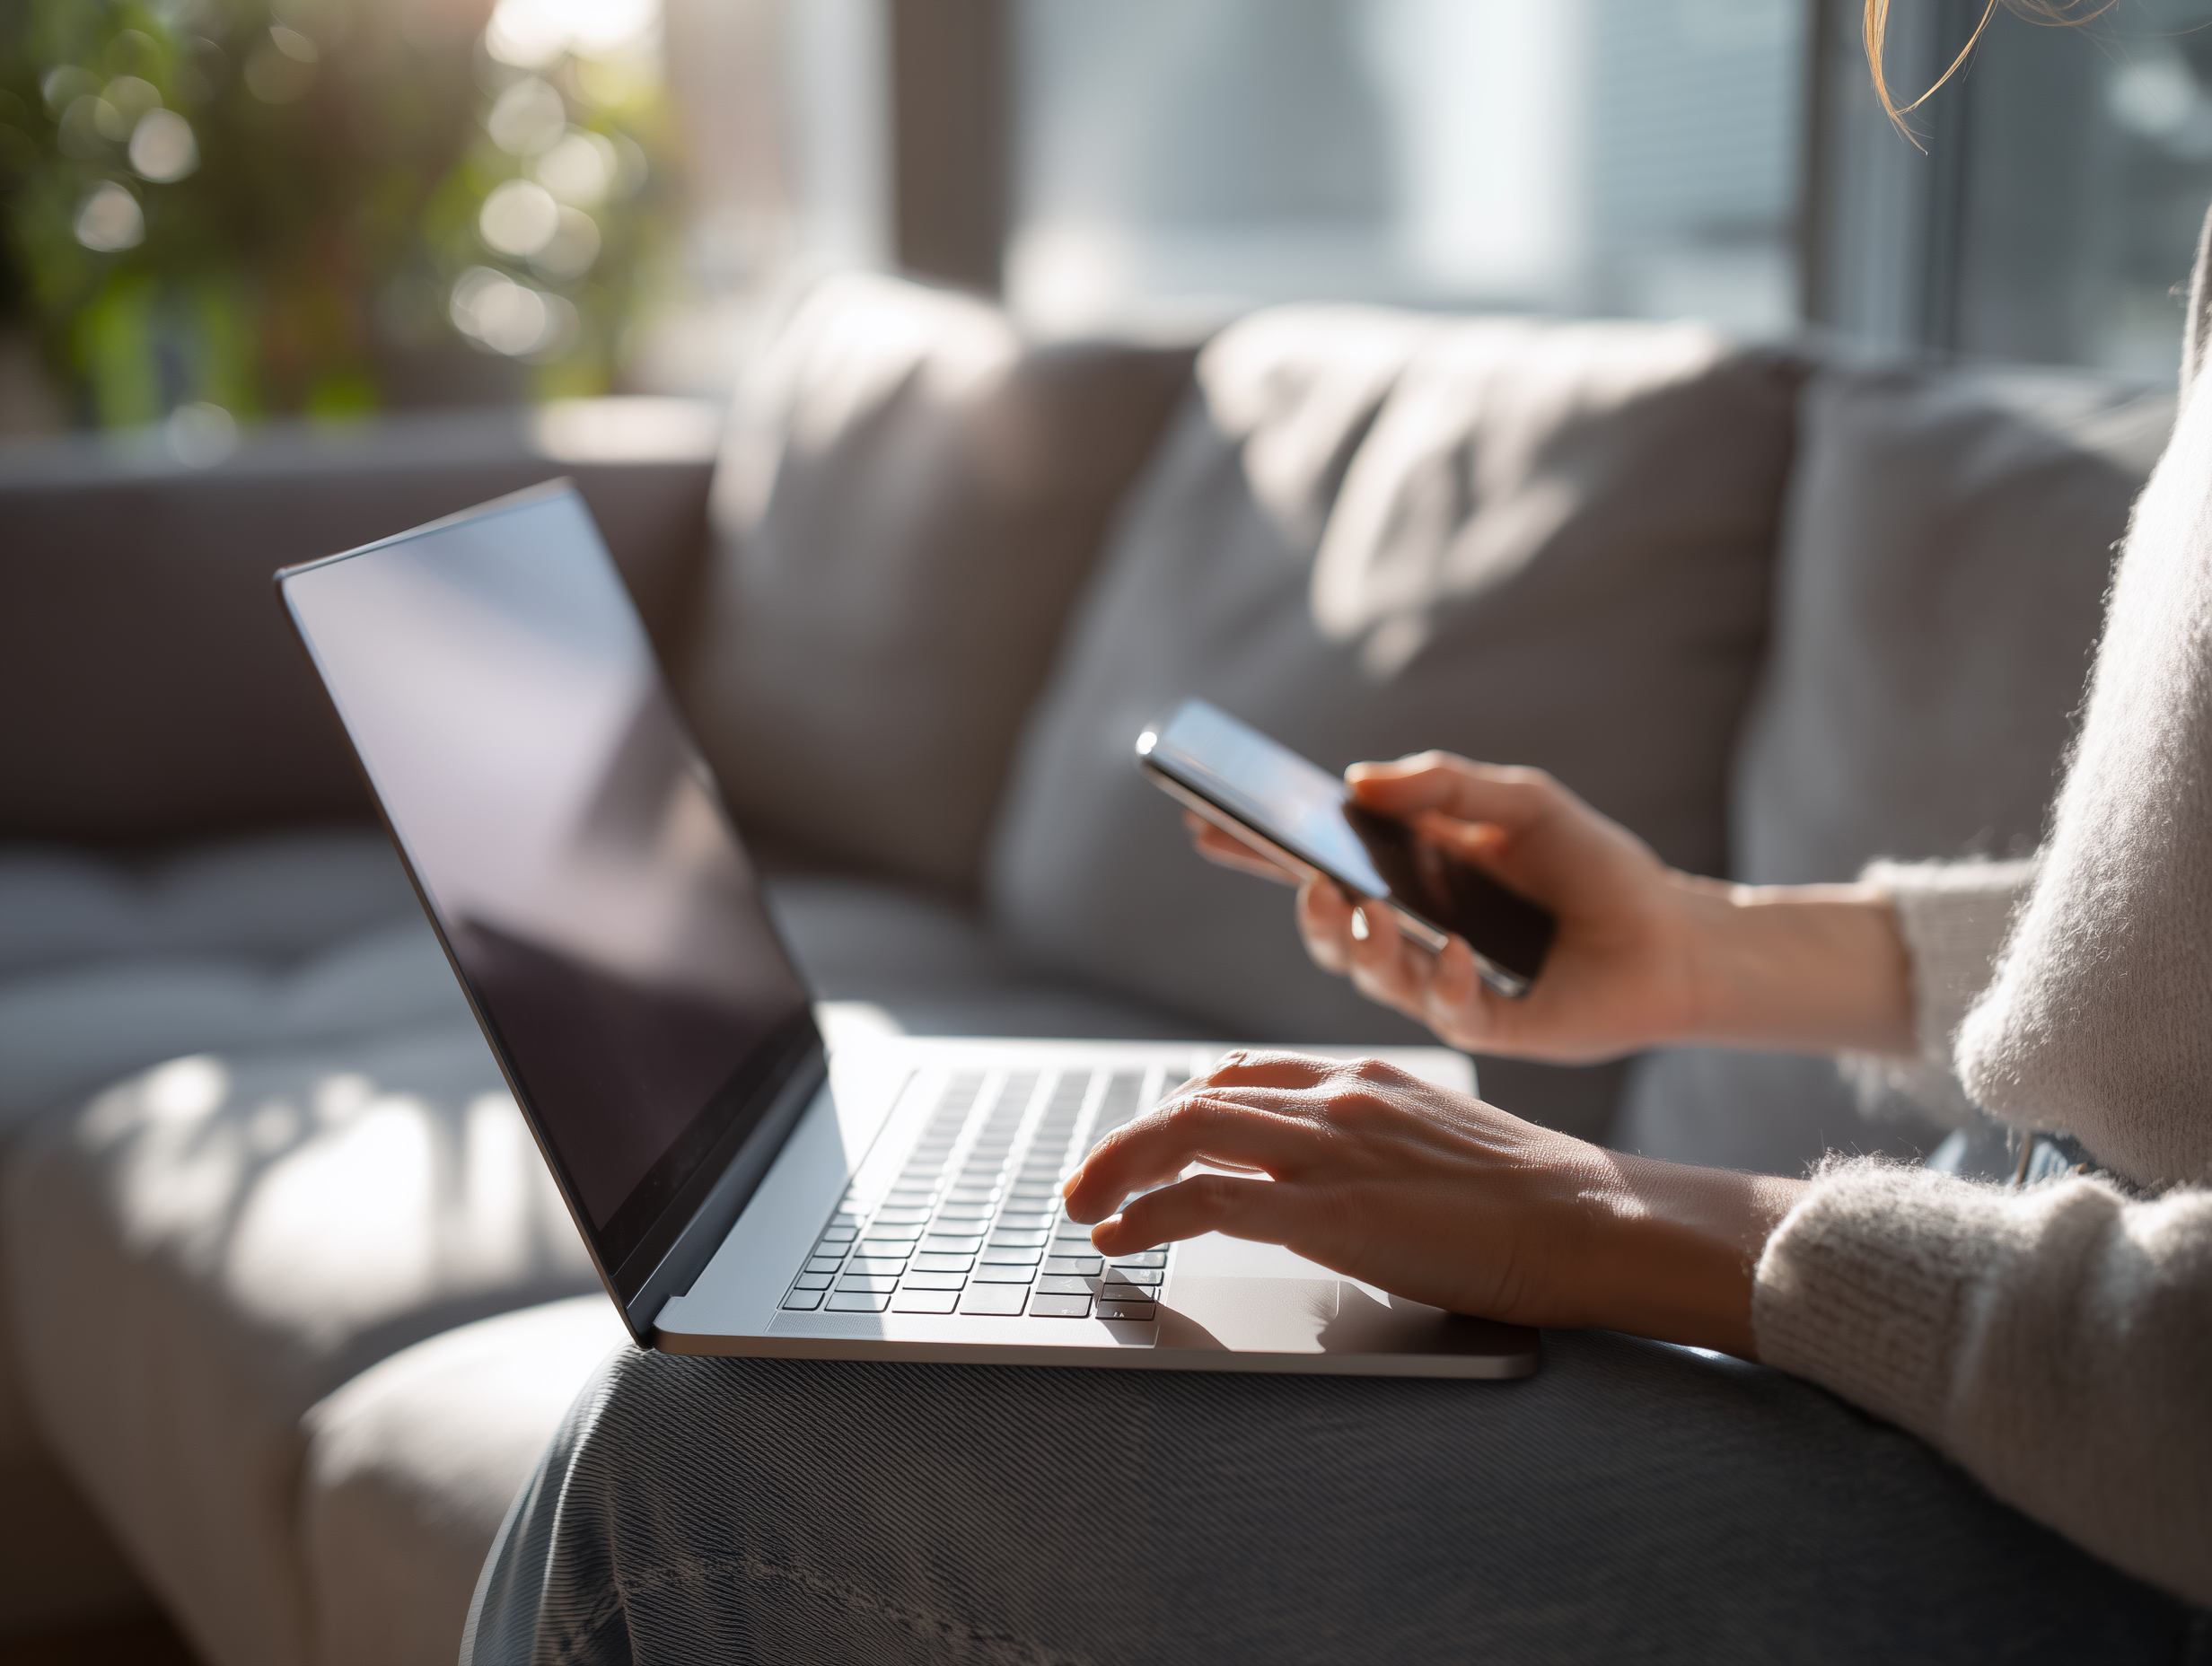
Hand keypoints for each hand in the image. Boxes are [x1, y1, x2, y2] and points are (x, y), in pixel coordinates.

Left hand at [1062, 1049, 1804, 1354]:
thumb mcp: (1446, 1149)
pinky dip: (1151, 1216)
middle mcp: (1337, 1098)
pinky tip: (1124, 1241)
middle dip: (1128, 1140)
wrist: (1592, 1220)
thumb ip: (1381, 1152)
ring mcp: (1330, 1148)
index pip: (1248, 1074)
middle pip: (1199, 1100)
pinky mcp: (1329, 1209)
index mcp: (1366, 1080)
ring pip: (1187, 1134)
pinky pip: (1209, 1200)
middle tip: (1086, 1179)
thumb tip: (1337, 1196)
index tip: (1155, 1134)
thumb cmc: (1539, 1201)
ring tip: (1084, 1208)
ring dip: (1119, 1171)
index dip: (1186, 1104)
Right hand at [1186, 756, 1914, 1061]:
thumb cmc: (1595, 868)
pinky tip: (1458, 951)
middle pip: (1330, 933)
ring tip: (1365, 906)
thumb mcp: (1521, 801)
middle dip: (1304, 907)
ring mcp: (1445, 988)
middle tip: (1303, 875)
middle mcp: (1413, 940)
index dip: (1259, 850)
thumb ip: (1445, 784)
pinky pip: (1449, 1012)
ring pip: (1374, 978)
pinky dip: (1444, 979)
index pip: (1316, 864)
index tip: (1204, 824)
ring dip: (1361, 944)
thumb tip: (1358, 780)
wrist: (1678, 938)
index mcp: (1409, 882)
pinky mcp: (1493, 1028)